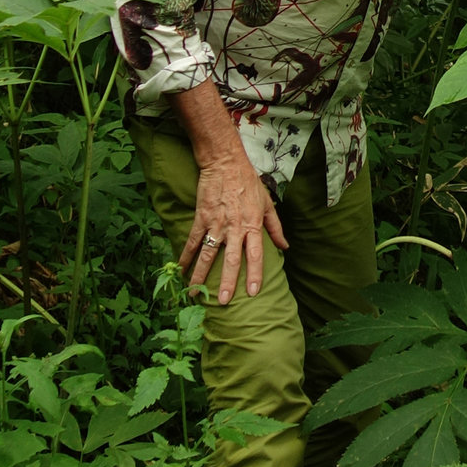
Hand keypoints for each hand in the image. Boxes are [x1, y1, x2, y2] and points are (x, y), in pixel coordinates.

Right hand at [180, 146, 287, 303]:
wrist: (225, 163)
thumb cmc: (248, 183)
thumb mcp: (267, 203)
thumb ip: (275, 227)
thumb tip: (285, 247)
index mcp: (253, 225)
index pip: (256, 255)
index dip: (255, 274)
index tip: (253, 292)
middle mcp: (235, 227)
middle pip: (230, 260)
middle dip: (226, 283)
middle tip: (223, 302)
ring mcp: (216, 224)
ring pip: (207, 254)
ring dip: (200, 275)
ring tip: (195, 293)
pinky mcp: (201, 218)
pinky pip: (192, 241)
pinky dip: (186, 257)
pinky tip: (181, 270)